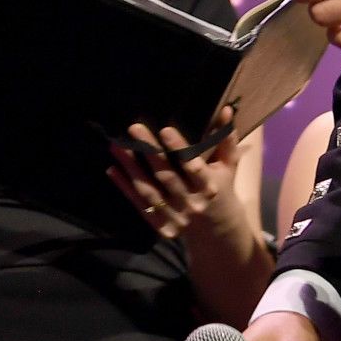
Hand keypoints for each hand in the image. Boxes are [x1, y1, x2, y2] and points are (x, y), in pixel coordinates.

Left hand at [106, 114, 250, 245]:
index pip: (193, 166)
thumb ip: (226, 139)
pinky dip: (125, 188)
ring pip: (150, 191)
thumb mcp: (228, 166)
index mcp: (209, 186)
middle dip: (149, 152)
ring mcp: (177, 217)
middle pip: (167, 176)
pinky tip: (112, 169)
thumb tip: (226, 110)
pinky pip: (141, 206)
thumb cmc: (221, 188)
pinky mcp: (163, 227)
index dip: (179, 149)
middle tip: (134, 128)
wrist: (217, 230)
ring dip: (131, 168)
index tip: (164, 129)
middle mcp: (192, 202)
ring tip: (116, 146)